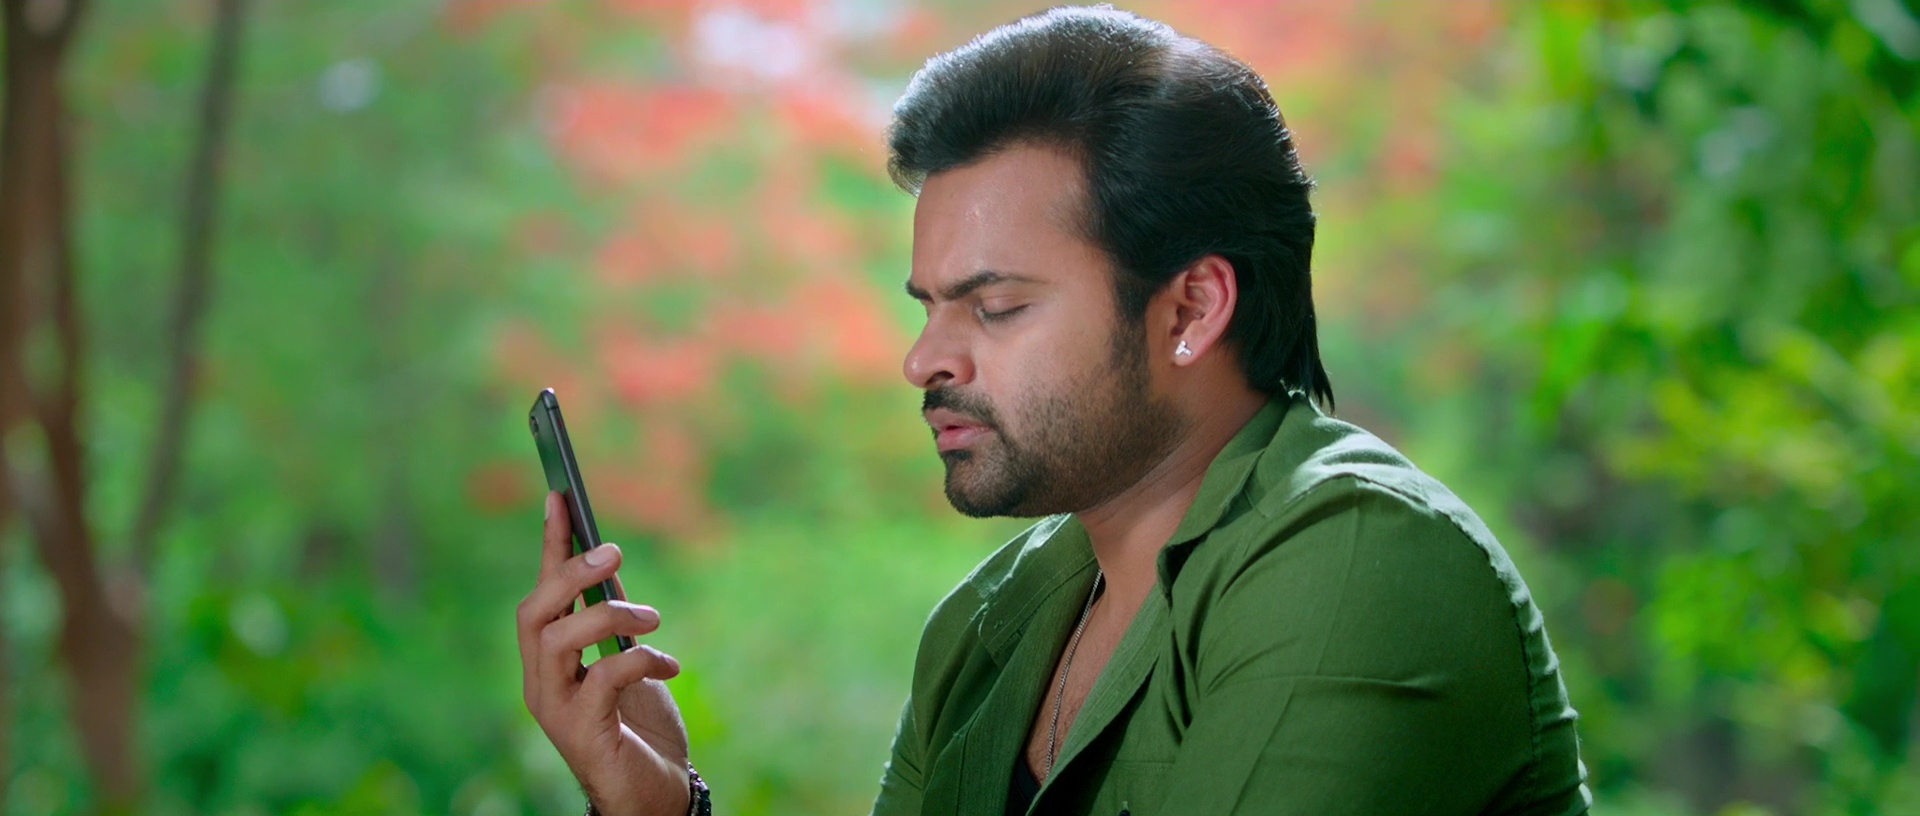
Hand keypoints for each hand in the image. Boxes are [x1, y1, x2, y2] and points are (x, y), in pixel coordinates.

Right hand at [519, 491, 690, 815]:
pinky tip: (670, 666)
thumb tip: (610, 566)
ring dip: (608, 615)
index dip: (550, 543)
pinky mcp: (580, 732)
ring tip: (652, 619)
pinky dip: (638, 660)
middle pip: (533, 610)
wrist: (655, 795)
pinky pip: (601, 677)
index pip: (542, 591)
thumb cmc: (641, 729)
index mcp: (551, 659)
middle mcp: (541, 680)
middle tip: (614, 553)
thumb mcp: (631, 662)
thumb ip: (615, 623)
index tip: (560, 495)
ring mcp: (555, 707)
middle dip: (570, 573)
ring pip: (556, 638)